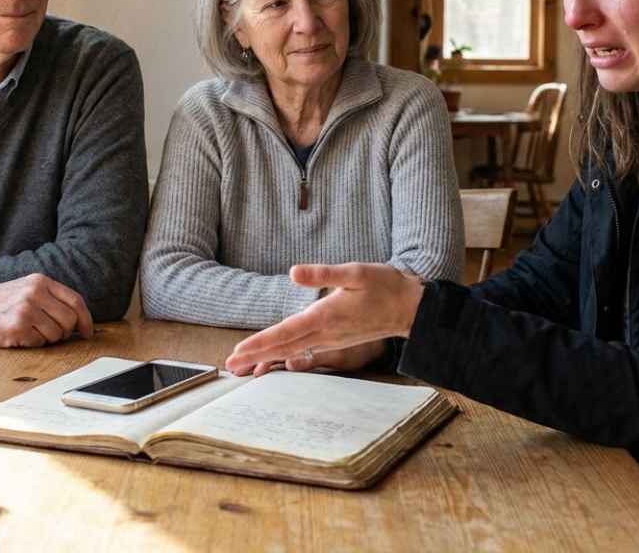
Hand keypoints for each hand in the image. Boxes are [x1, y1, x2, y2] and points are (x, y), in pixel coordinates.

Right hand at [0, 273, 94, 347]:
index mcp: (40, 281)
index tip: (88, 333)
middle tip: (49, 334)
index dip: (86, 319)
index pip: (75, 300)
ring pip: (56, 334)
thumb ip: (50, 299)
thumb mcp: (25, 290)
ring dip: (46, 339)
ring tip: (29, 332)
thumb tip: (78, 321)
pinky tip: (18, 336)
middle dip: (64, 333)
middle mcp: (35, 292)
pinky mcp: (17, 326)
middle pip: (69, 320)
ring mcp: (26, 309)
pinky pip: (39, 343)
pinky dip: (32, 344)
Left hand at [226, 263, 423, 374]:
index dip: (259, 342)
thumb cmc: (384, 286)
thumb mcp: (355, 272)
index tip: (238, 350)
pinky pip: (303, 350)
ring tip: (244, 364)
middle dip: (255, 356)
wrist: (410, 309)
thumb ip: (323, 273)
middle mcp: (325, 333)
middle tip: (229, 365)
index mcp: (325, 316)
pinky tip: (276, 356)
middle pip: (283, 347)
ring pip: (292, 351)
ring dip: (266, 357)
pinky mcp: (335, 341)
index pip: (285, 332)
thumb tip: (293, 272)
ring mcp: (330, 340)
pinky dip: (284, 354)